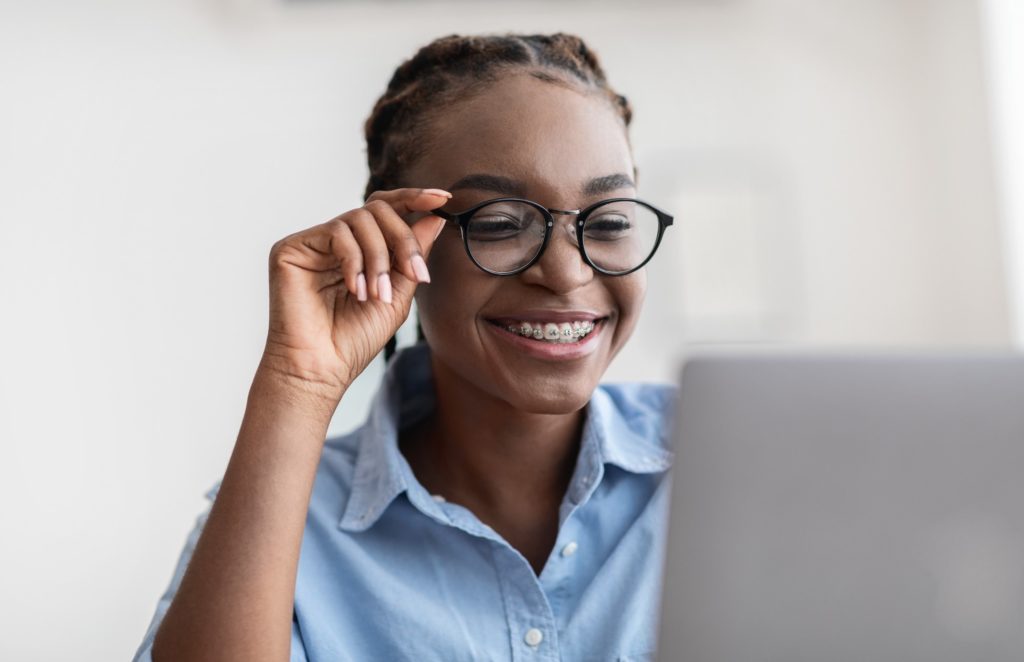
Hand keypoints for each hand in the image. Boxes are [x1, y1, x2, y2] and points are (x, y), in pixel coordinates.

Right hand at [259, 187, 450, 401]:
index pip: (387, 211)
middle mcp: (336, 242)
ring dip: (378, 258)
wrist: (321, 369)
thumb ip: (412, 256)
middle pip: (377, 209)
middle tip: (414, 274)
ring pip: (359, 219)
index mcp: (360, 250)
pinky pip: (336, 232)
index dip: (414, 198)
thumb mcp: (398, 295)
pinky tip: (356, 290)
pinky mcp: (291, 248)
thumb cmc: (355, 340)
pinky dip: (355, 261)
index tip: (444, 198)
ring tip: (377, 295)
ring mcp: (313, 243)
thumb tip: (435, 216)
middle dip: (403, 239)